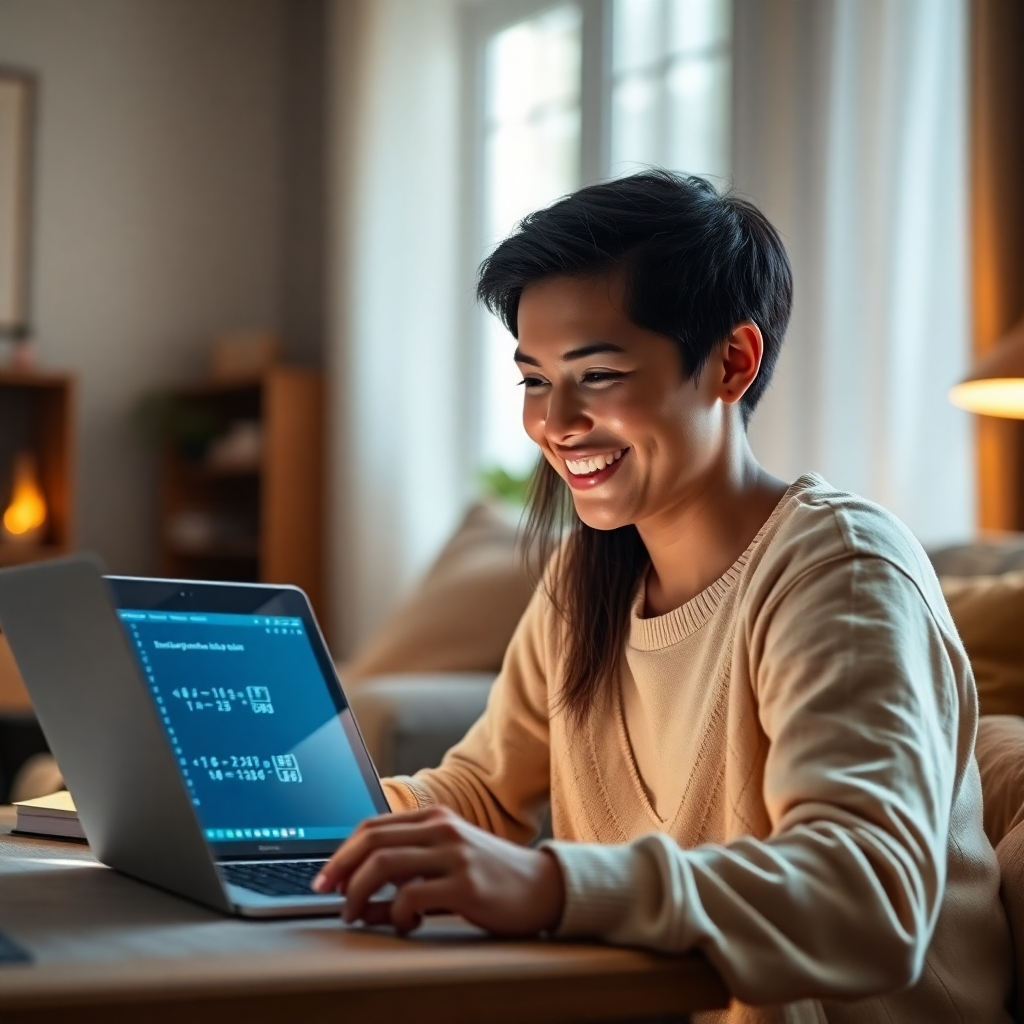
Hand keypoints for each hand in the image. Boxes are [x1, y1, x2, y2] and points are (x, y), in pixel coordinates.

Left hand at [312, 806, 564, 936]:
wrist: (543, 887)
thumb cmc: (490, 879)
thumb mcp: (446, 869)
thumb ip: (405, 879)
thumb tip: (360, 905)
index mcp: (434, 818)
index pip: (372, 826)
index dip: (341, 852)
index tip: (325, 878)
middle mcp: (441, 829)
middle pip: (371, 840)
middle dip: (339, 868)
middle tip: (325, 894)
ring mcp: (454, 854)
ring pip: (383, 865)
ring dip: (358, 892)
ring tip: (356, 914)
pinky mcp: (465, 884)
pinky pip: (411, 897)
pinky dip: (396, 915)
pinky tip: (406, 925)